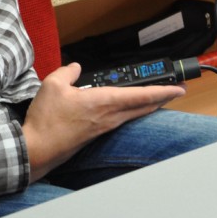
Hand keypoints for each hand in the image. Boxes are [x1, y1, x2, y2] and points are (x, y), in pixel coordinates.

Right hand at [21, 63, 184, 180]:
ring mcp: (104, 128)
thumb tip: (76, 67)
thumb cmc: (46, 120)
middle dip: (163, 98)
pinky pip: (122, 121)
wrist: (38, 150)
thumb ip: (68, 71)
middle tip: (177, 91)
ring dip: (149, 105)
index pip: (141, 95)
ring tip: (159, 98)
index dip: (162, 91)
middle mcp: (109, 117)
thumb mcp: (53, 85)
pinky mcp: (96, 135)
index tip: (179, 88)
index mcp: (104, 102)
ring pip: (134, 115)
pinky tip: (131, 111)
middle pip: (144, 107)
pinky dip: (133, 113)